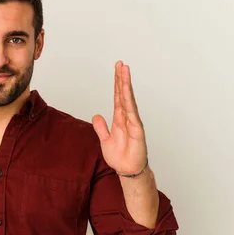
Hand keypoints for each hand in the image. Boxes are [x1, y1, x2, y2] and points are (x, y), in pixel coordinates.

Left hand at [91, 61, 147, 175]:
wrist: (127, 171)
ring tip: (125, 72)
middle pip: (124, 95)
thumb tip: (96, 116)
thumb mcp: (105, 140)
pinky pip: (132, 115)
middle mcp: (127, 118)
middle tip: (120, 64)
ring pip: (128, 101)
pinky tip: (127, 93)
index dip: (117, 83)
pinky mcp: (137, 131)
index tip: (117, 69)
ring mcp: (133, 123)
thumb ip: (101, 127)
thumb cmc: (120, 156)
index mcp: (120, 119)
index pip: (117, 97)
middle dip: (122, 79)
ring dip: (126, 86)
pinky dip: (130, 104)